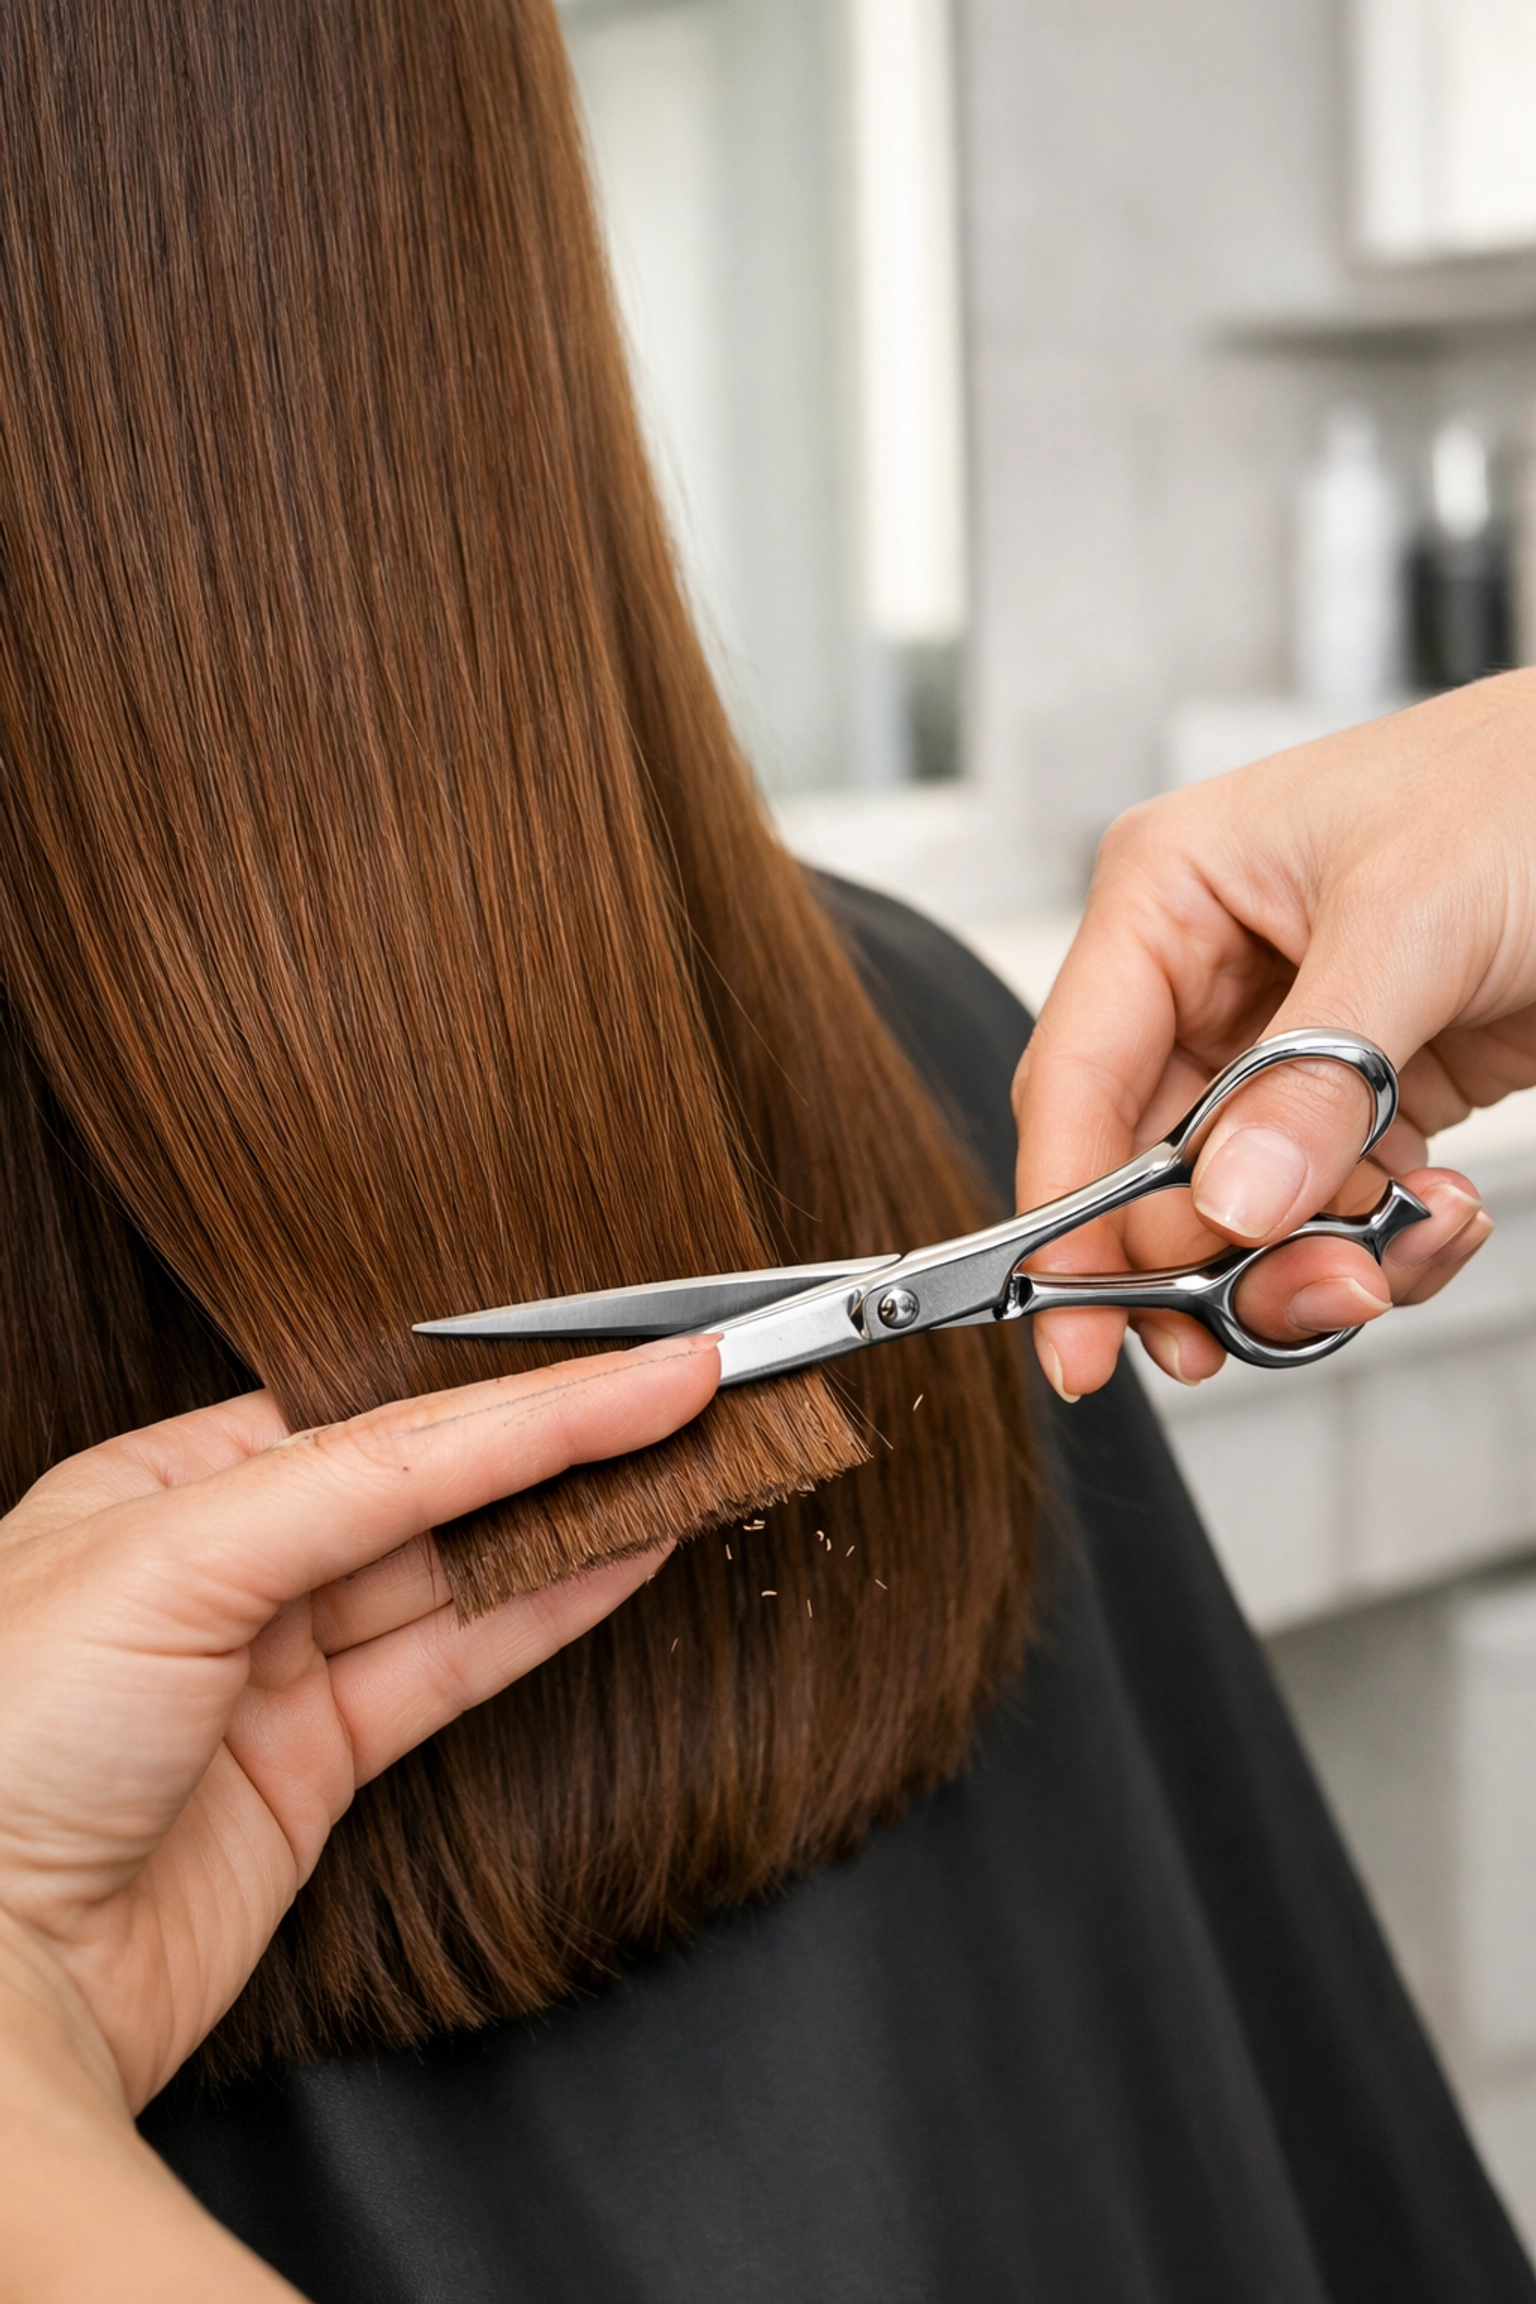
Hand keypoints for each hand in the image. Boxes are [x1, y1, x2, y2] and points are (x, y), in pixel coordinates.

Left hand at [0, 1338, 717, 2116]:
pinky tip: (626, 1557)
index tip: (638, 1362)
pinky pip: (456, 1665)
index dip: (515, 1388)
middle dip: (562, 1443)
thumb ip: (353, 1485)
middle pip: (430, 1486)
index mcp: (159, 1486)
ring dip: (576, 1520)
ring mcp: (274, 1673)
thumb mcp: (171, 1560)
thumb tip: (502, 1423)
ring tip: (692, 1464)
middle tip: (691, 1398)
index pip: (376, 1414)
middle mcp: (221, 1569)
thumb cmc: (2, 1748)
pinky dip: (549, 1610)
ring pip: (458, 1575)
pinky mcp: (317, 1772)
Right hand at [1013, 671, 1535, 1397]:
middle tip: (1289, 1307)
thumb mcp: (1415, 919)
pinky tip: (1440, 1213)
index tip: (1078, 1341)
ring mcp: (1283, 1045)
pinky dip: (1382, 1243)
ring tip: (1391, 1254)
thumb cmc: (1529, 784)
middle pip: (1148, 1173)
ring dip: (1312, 1262)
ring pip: (1240, 1213)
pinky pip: (1330, 1210)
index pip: (1077, 1081)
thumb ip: (1315, 1073)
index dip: (1067, 1220)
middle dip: (1217, 1259)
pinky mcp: (1361, 1095)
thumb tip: (1233, 1202)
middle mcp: (1206, 976)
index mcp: (1168, 896)